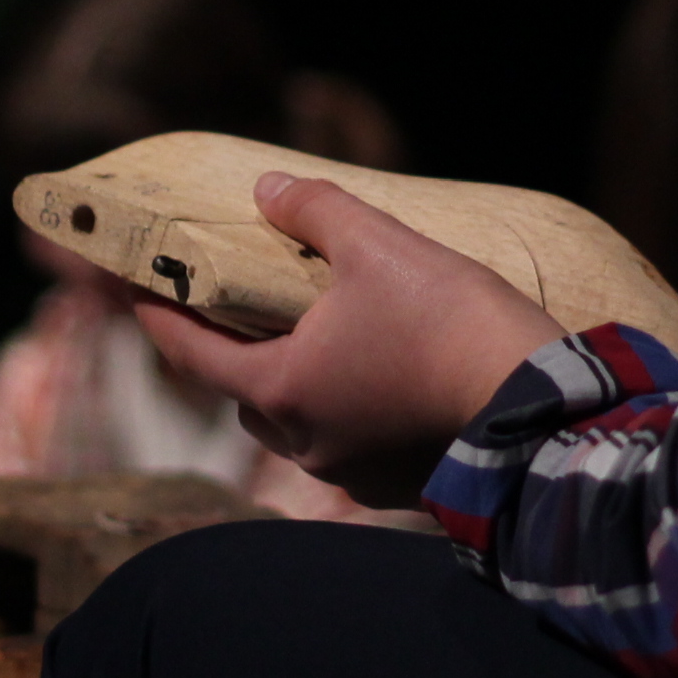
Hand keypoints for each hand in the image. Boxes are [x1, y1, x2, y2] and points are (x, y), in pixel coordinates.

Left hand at [135, 173, 568, 506]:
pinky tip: (383, 382)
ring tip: (321, 345)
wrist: (537, 409)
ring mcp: (354, 475)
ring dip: (300, 389)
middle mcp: (307, 446)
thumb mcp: (379, 246)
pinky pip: (355, 448)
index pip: (194, 355)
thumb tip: (270, 189)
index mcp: (282, 390)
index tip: (140, 295)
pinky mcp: (401, 488)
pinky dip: (352, 414)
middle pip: (247, 397)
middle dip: (237, 358)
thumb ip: (315, 212)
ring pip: (303, 429)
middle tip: (241, 314)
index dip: (162, 320)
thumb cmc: (448, 324)